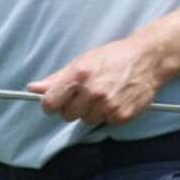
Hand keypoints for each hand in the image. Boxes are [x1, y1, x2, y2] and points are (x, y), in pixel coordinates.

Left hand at [27, 36, 163, 124]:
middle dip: (73, 106)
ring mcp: (108, 105)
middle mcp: (92, 91)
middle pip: (67, 115)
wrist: (148, 59)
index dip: (51, 104)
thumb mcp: (82, 62)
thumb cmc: (113, 57)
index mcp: (78, 75)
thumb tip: (32, 89)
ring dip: (92, 111)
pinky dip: (109, 115)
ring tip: (104, 94)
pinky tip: (116, 99)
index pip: (50, 104)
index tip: (56, 102)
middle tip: (86, 93)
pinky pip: (105, 123)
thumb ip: (56, 79)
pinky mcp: (121, 116)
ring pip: (86, 120)